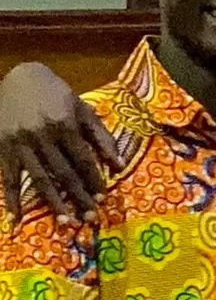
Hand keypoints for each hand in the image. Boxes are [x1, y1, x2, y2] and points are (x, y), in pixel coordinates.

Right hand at [0, 62, 118, 223]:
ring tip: (66, 222)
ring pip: (39, 178)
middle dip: (78, 196)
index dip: (93, 180)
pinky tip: (17, 216)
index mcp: (64, 125)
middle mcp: (42, 136)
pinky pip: (8, 177)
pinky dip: (11, 198)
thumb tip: (120, 165)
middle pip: (63, 173)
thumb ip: (101, 136)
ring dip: (53, 202)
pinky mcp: (2, 147)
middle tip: (90, 217)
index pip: (82, 159)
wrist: (18, 77)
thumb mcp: (82, 109)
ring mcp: (20, 143)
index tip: (103, 198)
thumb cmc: (56, 93)